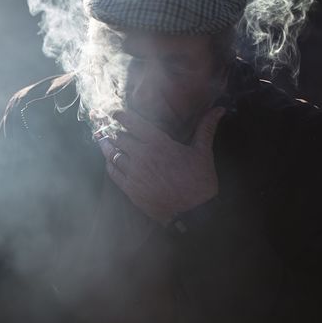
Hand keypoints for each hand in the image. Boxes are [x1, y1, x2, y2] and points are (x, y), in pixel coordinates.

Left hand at [98, 106, 224, 223]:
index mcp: (159, 144)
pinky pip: (113, 172)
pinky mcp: (130, 189)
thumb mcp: (203, 152)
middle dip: (115, 132)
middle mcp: (143, 156)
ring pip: (112, 154)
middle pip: (120, 138)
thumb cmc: (199, 181)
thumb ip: (206, 128)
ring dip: (107, 146)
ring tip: (102, 139)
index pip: (133, 123)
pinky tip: (109, 160)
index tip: (115, 113)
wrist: (193, 213)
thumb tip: (219, 109)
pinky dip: (109, 164)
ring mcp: (134, 173)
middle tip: (107, 127)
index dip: (121, 116)